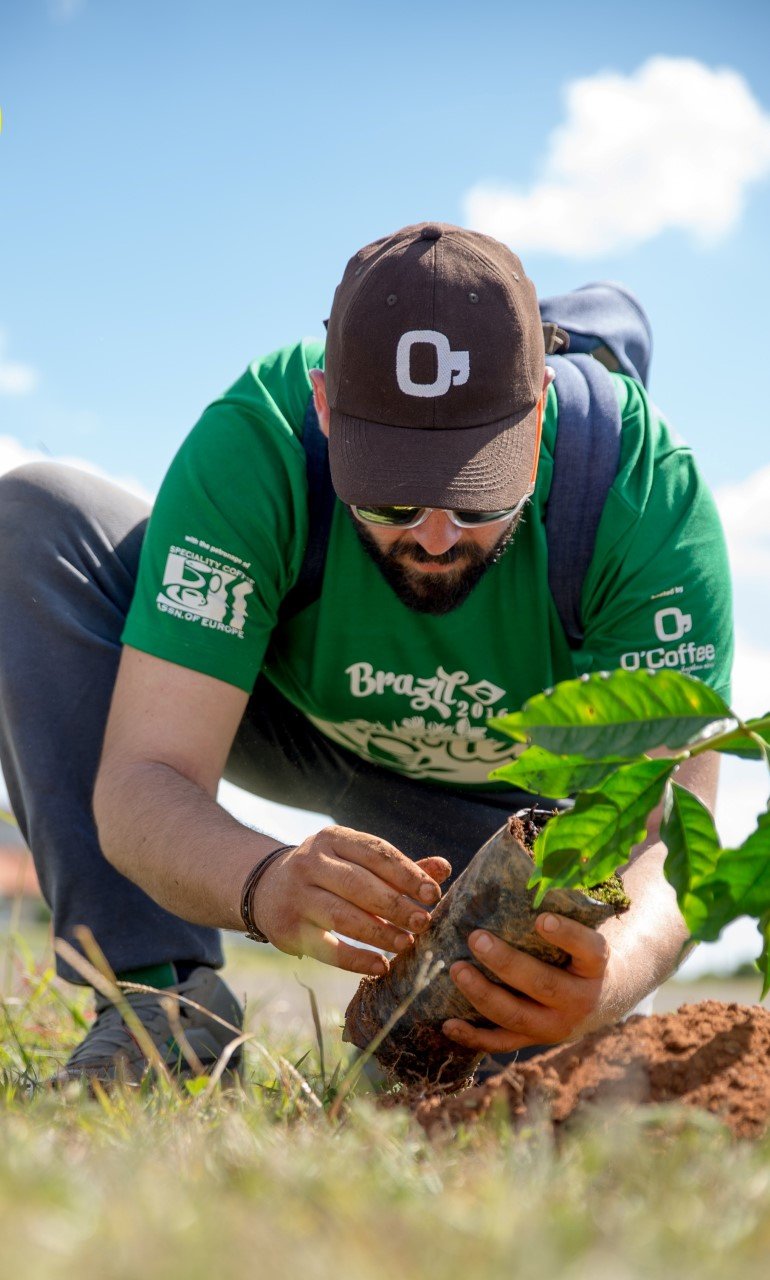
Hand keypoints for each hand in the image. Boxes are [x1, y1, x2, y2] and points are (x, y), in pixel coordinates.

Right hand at [250, 825, 451, 975]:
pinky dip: (356, 959)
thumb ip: (399, 868)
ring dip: (379, 932)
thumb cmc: (329, 873)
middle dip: (395, 904)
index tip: (433, 893)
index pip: (375, 852)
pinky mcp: (288, 928)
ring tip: (407, 944)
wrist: (266, 888)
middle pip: (358, 884)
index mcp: (333, 839)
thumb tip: (443, 867)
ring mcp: (296, 895)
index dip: (406, 872)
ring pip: (342, 916)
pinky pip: (326, 947)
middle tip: (424, 922)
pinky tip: (381, 966)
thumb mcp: (357, 861)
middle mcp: (310, 862)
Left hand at [443, 913, 616, 1053]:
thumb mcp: (588, 928)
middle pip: (543, 984)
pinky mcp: (535, 1040)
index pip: (588, 949)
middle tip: (476, 938)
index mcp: (597, 965)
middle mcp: (580, 999)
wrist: (604, 996)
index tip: (541, 918)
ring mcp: (557, 1026)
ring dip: (482, 993)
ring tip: (455, 969)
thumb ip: (565, 904)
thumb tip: (533, 861)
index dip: (567, 935)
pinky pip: (501, 1043)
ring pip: (516, 1015)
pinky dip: (473, 1036)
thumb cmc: (582, 948)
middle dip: (506, 963)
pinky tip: (447, 1023)